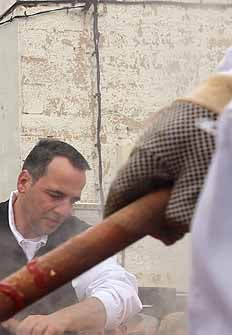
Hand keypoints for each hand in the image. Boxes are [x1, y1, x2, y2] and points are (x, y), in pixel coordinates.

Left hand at [14, 314, 65, 334]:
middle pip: (27, 328)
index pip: (20, 328)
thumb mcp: (36, 327)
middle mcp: (37, 319)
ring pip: (37, 330)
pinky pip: (48, 333)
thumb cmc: (47, 326)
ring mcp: (46, 321)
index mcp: (30, 319)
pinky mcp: (54, 325)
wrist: (63, 319)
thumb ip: (28, 333)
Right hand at [104, 74, 231, 244]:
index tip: (126, 233)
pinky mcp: (169, 130)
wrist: (223, 94)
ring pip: (152, 174)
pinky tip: (192, 176)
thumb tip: (166, 235)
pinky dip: (173, 174)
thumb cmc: (207, 135)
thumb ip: (179, 210)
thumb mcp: (196, 181)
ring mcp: (154, 138)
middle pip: (136, 188)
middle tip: (172, 223)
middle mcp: (140, 150)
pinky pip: (164, 160)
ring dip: (164, 190)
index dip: (118, 217)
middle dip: (148, 208)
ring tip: (188, 198)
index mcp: (140, 162)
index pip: (118, 196)